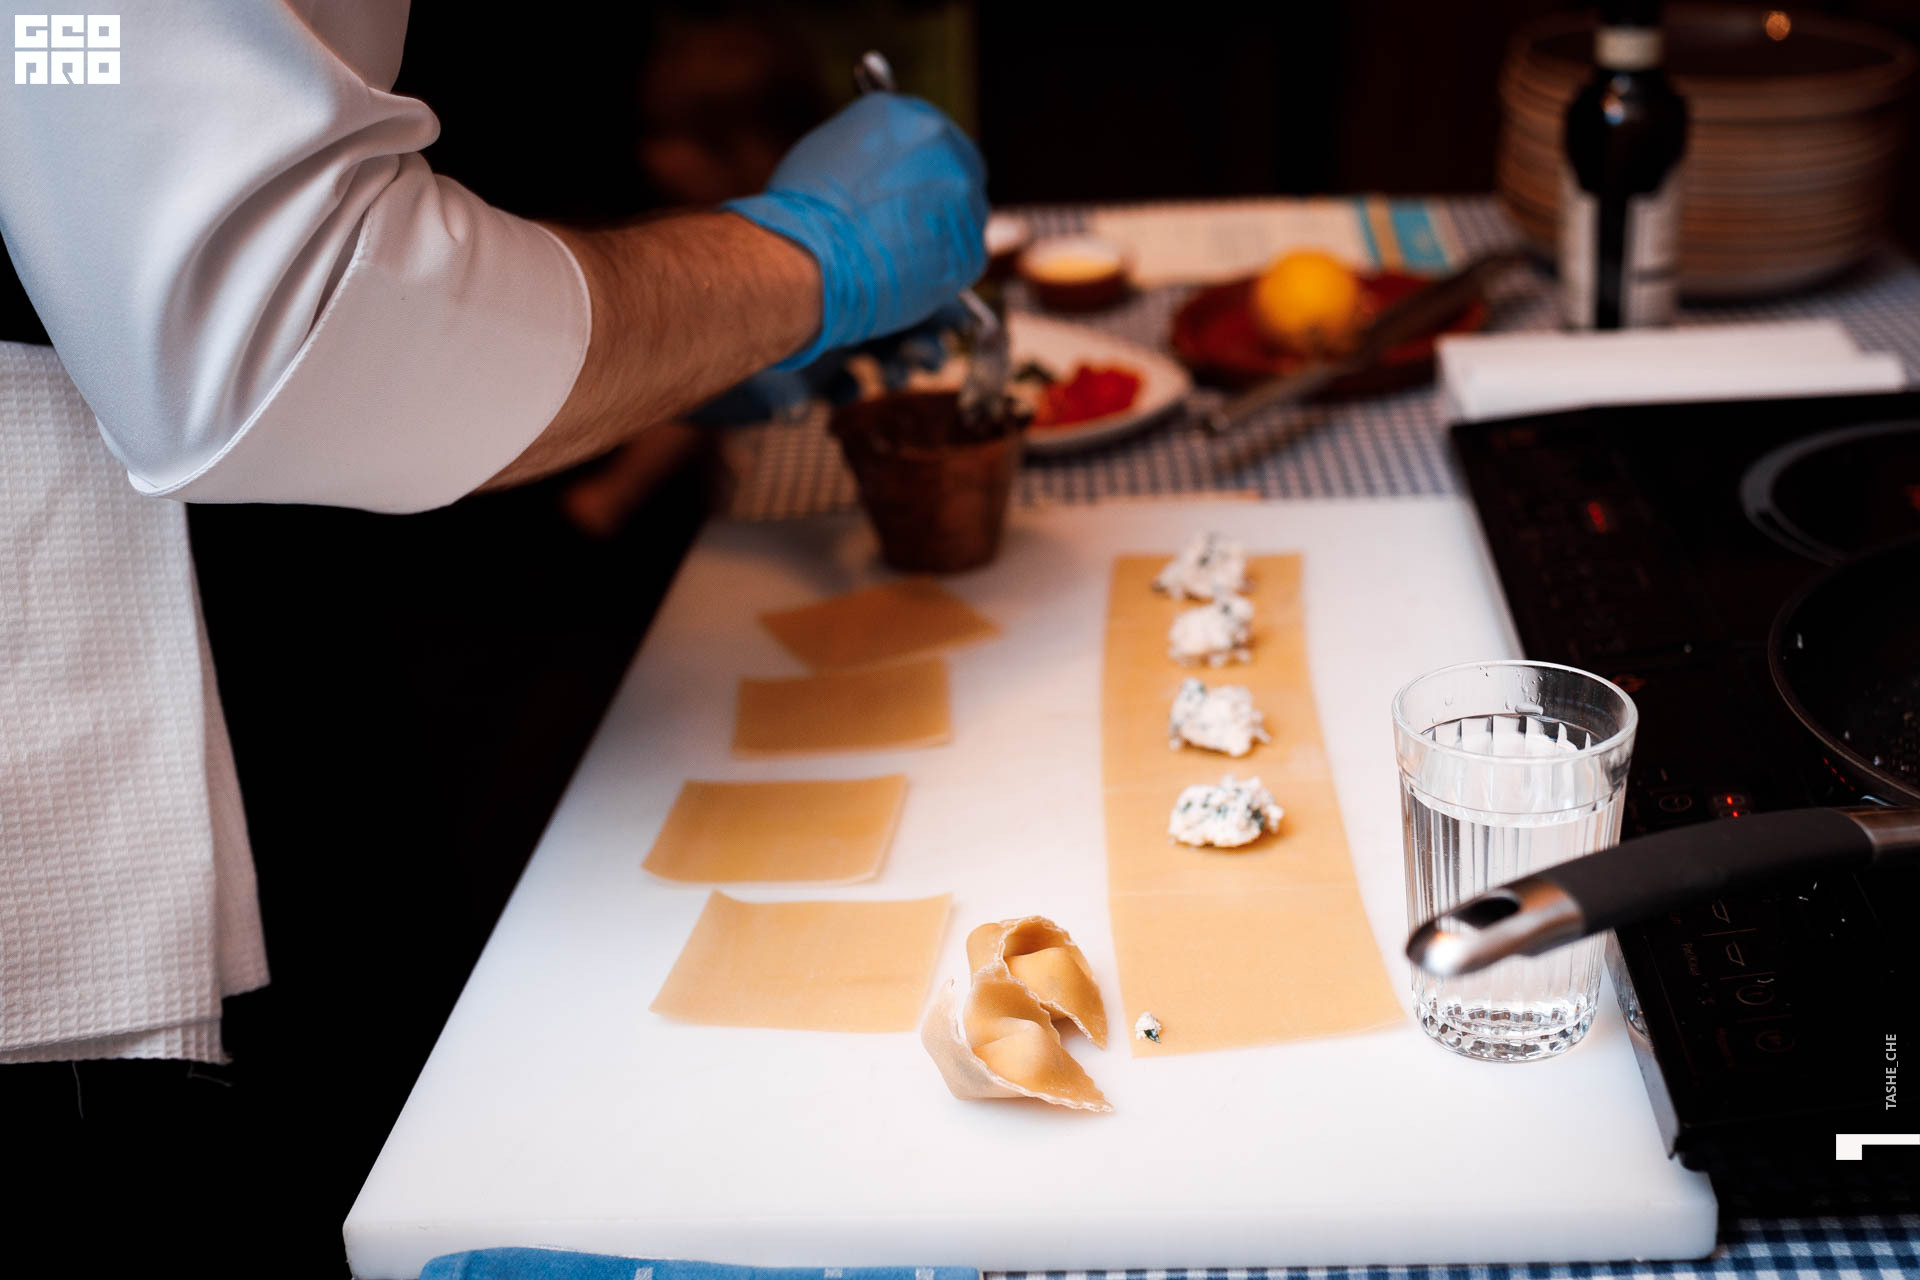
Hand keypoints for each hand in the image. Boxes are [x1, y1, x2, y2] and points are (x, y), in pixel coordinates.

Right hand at [722, 94, 986, 369]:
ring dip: (942, 233)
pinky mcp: (970, 248)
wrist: (809, 258)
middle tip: (912, 224)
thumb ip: (873, 153)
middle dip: (941, 196)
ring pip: (966, 216)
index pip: (932, 136)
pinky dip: (943, 267)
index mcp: (907, 115)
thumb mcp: (831, 152)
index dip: (921, 165)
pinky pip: (964, 256)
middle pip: (960, 170)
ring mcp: (964, 197)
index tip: (912, 187)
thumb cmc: (803, 211)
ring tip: (900, 255)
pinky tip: (909, 274)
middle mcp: (944, 146)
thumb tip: (886, 168)